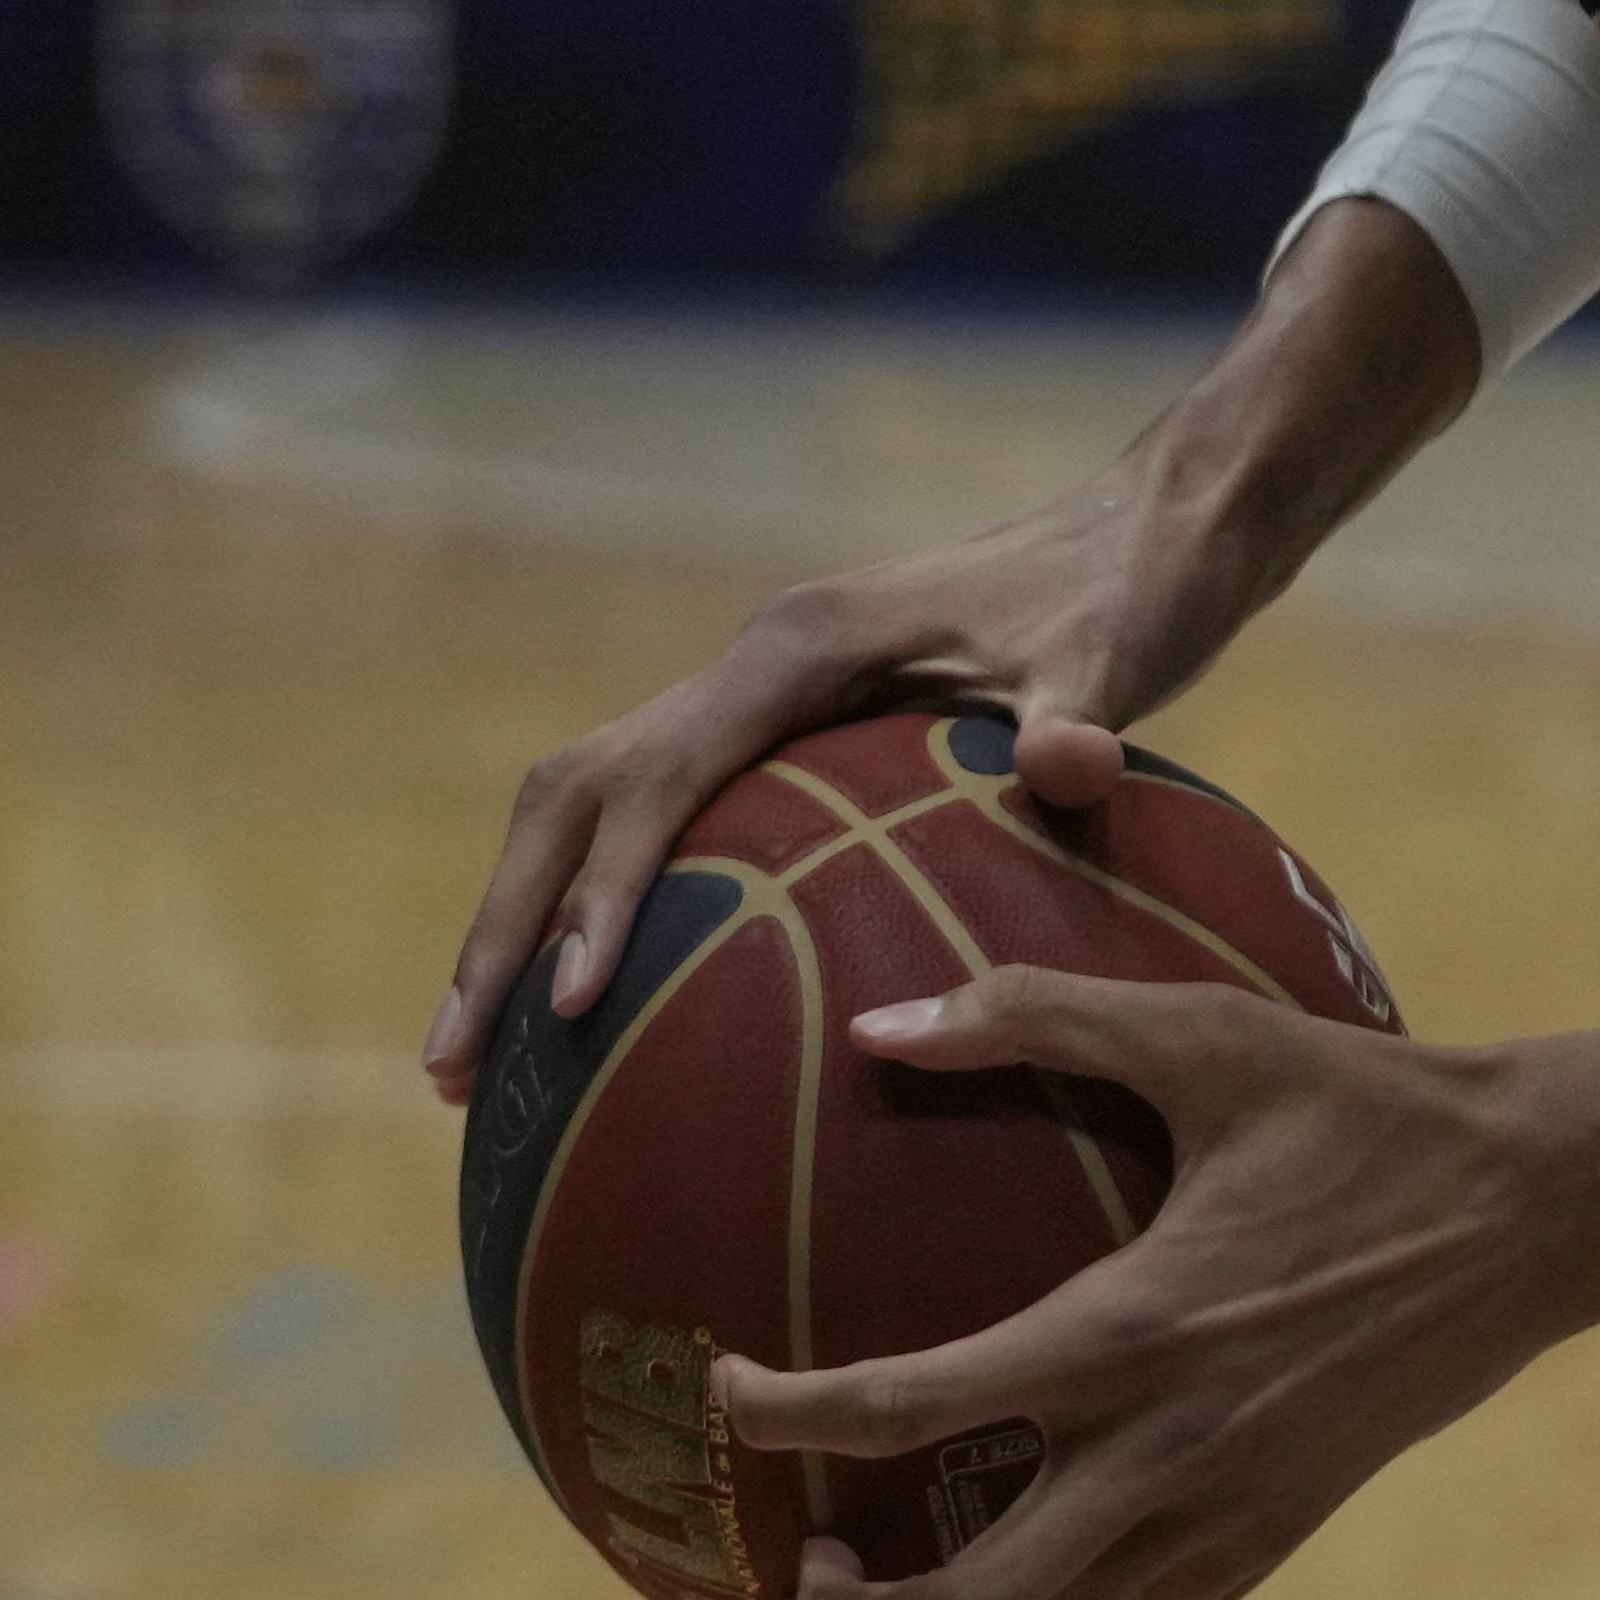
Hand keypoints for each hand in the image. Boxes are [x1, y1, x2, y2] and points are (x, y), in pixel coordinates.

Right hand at [425, 460, 1281, 1095]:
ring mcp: (760, 694)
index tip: (566, 1005)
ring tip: (480, 1067)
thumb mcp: (1116, 656)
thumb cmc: (1129, 595)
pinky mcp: (784, 728)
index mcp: (799, 646)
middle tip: (453, 1069)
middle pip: (575, 794)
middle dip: (503, 924)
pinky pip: (658, 821)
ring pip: (592, 805)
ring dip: (524, 920)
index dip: (603, 891)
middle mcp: (754, 664)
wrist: (1147, 529)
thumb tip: (1065, 769)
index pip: (657, 778)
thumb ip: (1078, 718)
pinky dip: (604, 906)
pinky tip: (606, 1016)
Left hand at [729, 974, 1599, 1599]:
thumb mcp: (1211, 1033)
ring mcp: (1221, 1515)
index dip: (783, 1413)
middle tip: (782, 1573)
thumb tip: (883, 1018)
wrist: (1539, 1207)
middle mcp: (1165, 1452)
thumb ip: (1043, 1015)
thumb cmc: (1369, 1104)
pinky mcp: (1268, 1541)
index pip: (905, 1408)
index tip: (721, 1387)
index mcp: (1128, 1331)